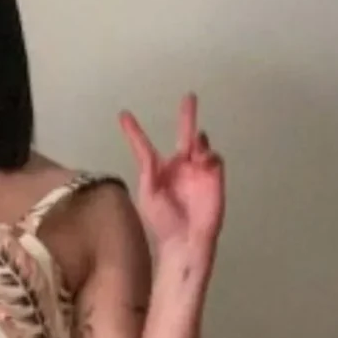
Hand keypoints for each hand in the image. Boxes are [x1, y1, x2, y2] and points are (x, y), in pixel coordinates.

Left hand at [119, 93, 224, 247]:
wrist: (184, 241)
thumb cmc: (162, 221)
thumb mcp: (148, 195)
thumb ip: (148, 173)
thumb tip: (147, 154)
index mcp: (158, 170)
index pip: (145, 146)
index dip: (134, 131)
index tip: (123, 115)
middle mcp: (179, 166)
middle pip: (183, 135)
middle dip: (187, 116)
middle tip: (189, 97)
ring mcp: (197, 170)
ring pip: (200, 144)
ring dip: (198, 140)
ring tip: (194, 145)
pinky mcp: (214, 178)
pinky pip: (214, 159)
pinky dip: (210, 155)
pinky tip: (202, 160)